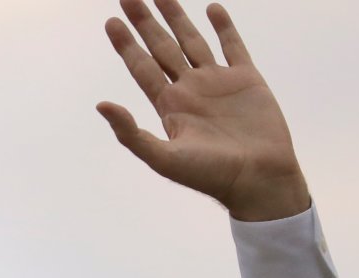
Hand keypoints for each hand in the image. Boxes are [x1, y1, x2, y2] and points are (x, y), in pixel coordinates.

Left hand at [98, 1, 309, 220]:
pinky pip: (233, 47)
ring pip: (193, 42)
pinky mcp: (247, 80)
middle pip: (161, 48)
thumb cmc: (209, 175)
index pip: (141, 67)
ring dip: (177, 18)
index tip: (111, 21)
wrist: (257, 179)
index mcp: (168, 106)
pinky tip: (212, 10)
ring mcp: (217, 83)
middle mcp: (189, 90)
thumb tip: (101, 105)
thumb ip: (130, 133)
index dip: (126, 44)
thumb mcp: (163, 157)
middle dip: (145, 22)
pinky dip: (224, 27)